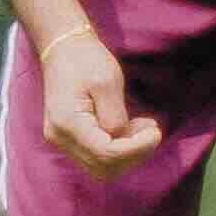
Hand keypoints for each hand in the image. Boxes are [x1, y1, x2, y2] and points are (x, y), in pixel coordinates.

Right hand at [35, 22, 162, 176]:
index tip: (156, 131)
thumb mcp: (107, 82)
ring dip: (128, 153)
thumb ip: (116, 116)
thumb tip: (125, 139)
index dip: (136, 148)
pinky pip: (97, 156)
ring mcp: (62, 140)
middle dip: (133, 154)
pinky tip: (132, 128)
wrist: (62, 48)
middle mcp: (59, 137)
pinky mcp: (70, 139)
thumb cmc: (85, 59)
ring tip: (143, 127)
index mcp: (67, 123)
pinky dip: (119, 149)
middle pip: (104, 167)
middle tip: (152, 129)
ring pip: (102, 167)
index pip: (106, 153)